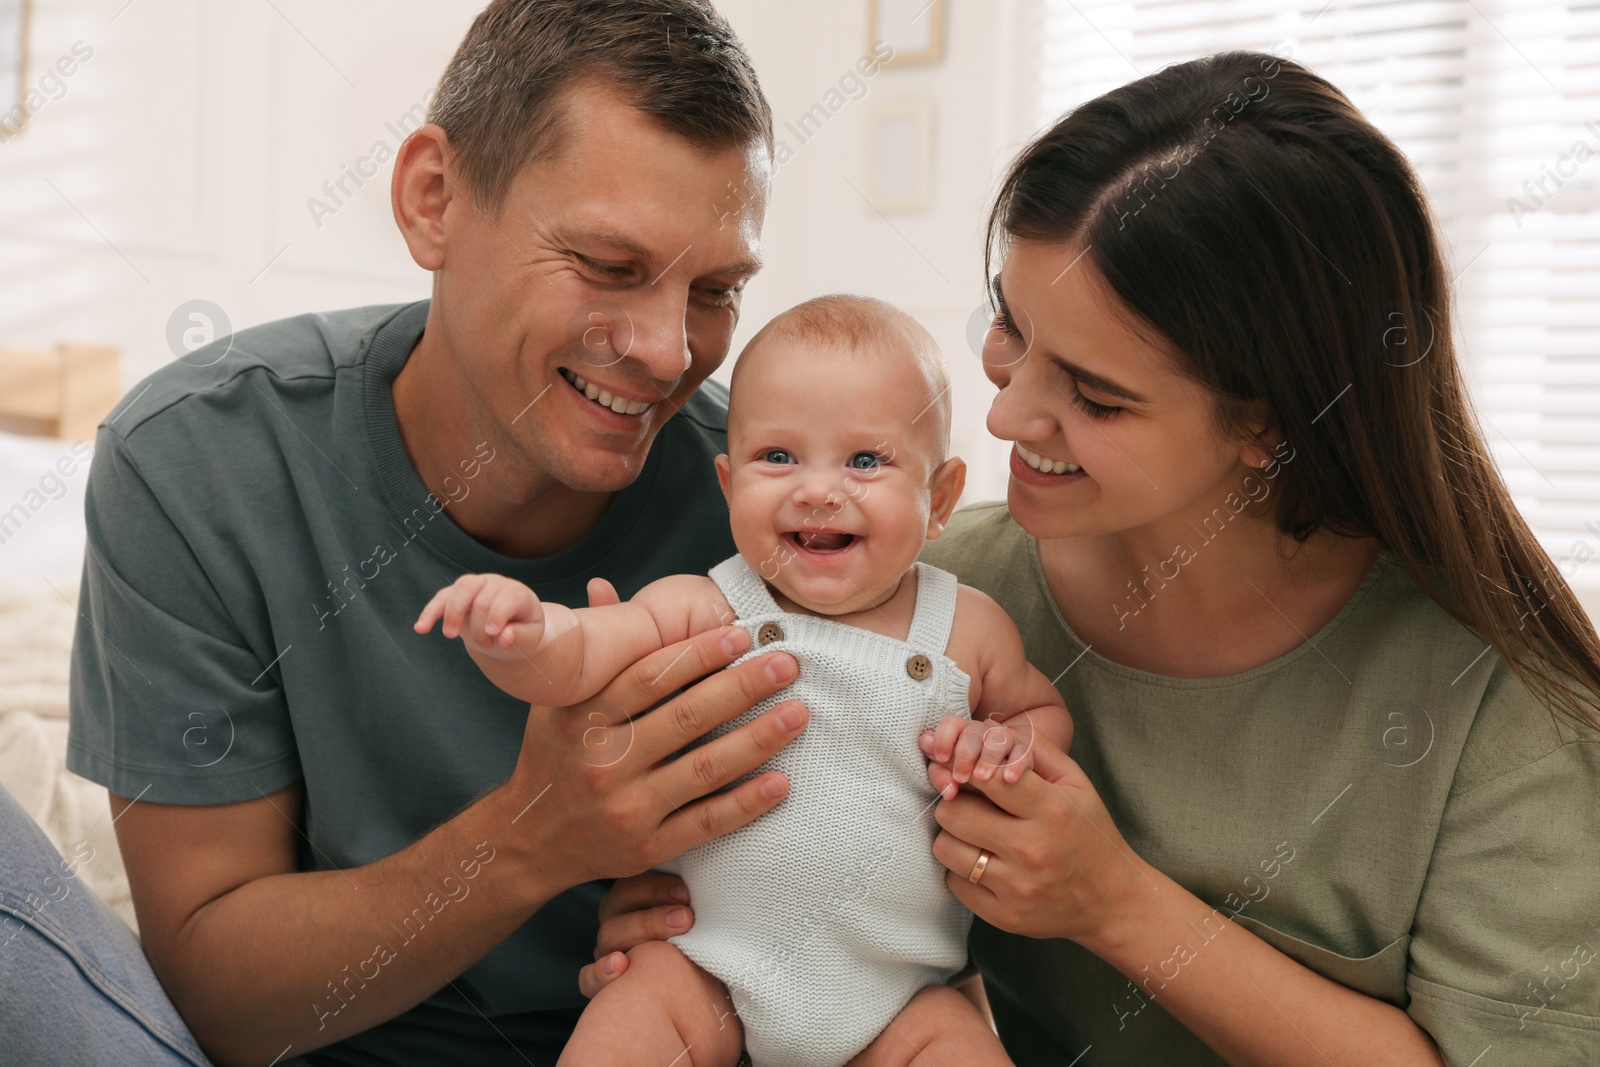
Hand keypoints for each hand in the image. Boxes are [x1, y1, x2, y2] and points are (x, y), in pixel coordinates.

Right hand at [415, 573, 541, 660]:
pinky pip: (441, 598)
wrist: (505, 631)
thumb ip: (521, 637)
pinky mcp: (457, 594)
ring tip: (449, 635)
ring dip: (452, 613)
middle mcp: (496, 584)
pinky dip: (430, 612)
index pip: (507, 597)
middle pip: (481, 594)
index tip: (492, 635)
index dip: (498, 614)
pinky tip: (421, 628)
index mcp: (518, 593)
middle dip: (479, 624)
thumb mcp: (529, 640)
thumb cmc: (521, 634)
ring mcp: (476, 586)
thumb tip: (505, 637)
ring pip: (460, 589)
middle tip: (485, 647)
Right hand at [496, 623, 808, 898]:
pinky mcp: (646, 847)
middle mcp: (604, 762)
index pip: (650, 678)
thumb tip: (605, 586)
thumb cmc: (554, 756)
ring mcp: (627, 809)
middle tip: (787, 664)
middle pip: (687, 718)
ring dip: (757, 739)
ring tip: (796, 714)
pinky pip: (706, 822)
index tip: (742, 634)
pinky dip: (747, 804)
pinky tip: (782, 782)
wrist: (530, 841)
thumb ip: (593, 652)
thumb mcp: (556, 701)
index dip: (699, 654)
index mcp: (583, 718)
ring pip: (705, 769)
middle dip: (743, 688)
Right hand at [577, 872, 694, 997]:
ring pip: (609, 935)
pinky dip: (600, 972)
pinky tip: (621, 965)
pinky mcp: (601, 983)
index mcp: (635, 896)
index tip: (687, 891)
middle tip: (687, 917)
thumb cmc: (702, 940)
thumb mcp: (698, 910)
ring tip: (675, 933)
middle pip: (619, 904)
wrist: (704, 985)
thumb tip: (720, 854)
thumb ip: (695, 890)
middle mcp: (617, 919)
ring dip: (641, 930)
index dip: (656, 885)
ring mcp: (607, 951)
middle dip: (654, 909)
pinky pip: (588, 978)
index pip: (633, 880)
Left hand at [920, 715, 1034, 795]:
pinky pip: (1023, 752)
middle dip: (964, 754)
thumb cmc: (979, 787)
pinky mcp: (1026, 752)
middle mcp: (984, 733)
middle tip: (960, 778)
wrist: (1015, 798)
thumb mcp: (957, 782)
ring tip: (981, 778)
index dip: (944, 737)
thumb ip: (940, 770)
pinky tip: (1008, 779)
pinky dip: (1016, 764)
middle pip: (973, 731)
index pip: (952, 724)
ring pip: (998, 737)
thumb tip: (924, 744)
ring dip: (987, 757)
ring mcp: (1007, 740)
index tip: (941, 758)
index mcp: (963, 736)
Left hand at [928, 733, 1155, 949]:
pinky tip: (984, 863)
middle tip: (966, 803)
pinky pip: (953, 882)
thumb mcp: (1074, 781)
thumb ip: (1032, 748)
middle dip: (953, 802)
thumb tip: (984, 730)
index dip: (964, 768)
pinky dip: (961, 870)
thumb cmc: (1088, 832)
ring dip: (952, 836)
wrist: (1112, 901)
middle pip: (953, 812)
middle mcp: (1031, 850)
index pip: (985, 778)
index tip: (963, 771)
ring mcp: (1016, 887)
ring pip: (945, 848)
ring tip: (974, 833)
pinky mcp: (1003, 916)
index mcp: (1051, 810)